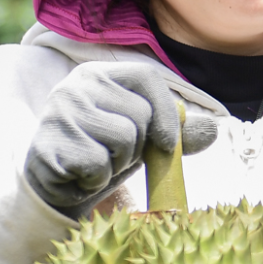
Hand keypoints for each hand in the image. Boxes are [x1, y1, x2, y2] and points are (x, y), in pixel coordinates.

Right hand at [23, 63, 178, 217]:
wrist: (57, 188)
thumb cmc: (103, 155)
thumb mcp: (142, 140)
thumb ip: (175, 134)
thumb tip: (214, 128)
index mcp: (99, 74)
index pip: (146, 76)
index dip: (166, 110)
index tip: (168, 143)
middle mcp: (76, 85)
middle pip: (139, 113)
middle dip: (137, 146)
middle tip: (113, 155)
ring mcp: (59, 112)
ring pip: (122, 138)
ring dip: (117, 163)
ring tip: (97, 164)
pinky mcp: (48, 143)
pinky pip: (97, 164)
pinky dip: (96, 179)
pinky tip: (80, 175)